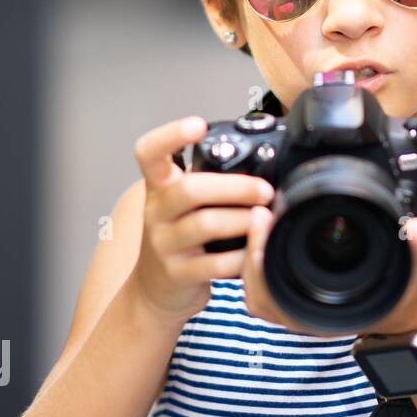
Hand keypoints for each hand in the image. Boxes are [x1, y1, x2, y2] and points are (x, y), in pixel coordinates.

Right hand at [129, 115, 274, 321]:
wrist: (155, 291)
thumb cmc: (182, 238)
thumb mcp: (185, 204)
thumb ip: (211, 181)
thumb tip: (266, 158)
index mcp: (159, 187)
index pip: (149, 153)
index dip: (170, 135)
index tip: (198, 125)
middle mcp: (156, 211)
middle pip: (190, 189)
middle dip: (236, 187)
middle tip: (266, 191)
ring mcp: (163, 244)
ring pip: (204, 224)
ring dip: (243, 220)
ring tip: (266, 219)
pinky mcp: (177, 274)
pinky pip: (214, 264)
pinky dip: (241, 258)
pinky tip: (256, 253)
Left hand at [241, 210, 416, 338]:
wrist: (410, 317)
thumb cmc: (409, 301)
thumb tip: (413, 228)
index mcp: (327, 316)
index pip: (274, 294)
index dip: (260, 259)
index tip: (263, 221)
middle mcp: (309, 313)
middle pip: (256, 291)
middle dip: (250, 251)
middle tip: (258, 212)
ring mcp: (303, 306)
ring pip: (258, 289)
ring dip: (254, 256)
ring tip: (262, 218)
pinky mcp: (304, 294)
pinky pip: (270, 282)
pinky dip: (263, 260)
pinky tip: (271, 231)